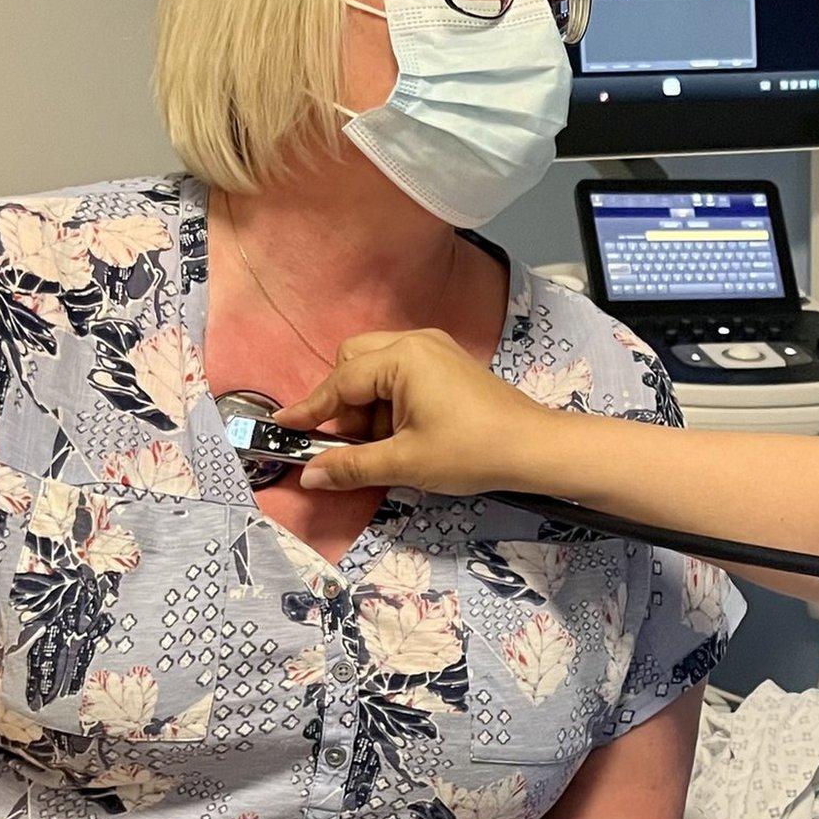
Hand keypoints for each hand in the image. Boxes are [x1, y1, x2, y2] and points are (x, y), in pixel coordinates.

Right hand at [274, 329, 565, 495]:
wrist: (534, 448)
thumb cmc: (471, 451)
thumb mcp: (405, 462)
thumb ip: (352, 466)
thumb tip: (310, 474)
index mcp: (403, 358)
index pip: (340, 382)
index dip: (310, 409)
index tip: (283, 428)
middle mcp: (416, 343)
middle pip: (354, 363)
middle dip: (343, 403)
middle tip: (351, 445)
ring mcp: (435, 350)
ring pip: (377, 370)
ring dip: (368, 407)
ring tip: (385, 447)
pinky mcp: (448, 365)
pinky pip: (401, 376)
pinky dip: (390, 403)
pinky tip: (403, 436)